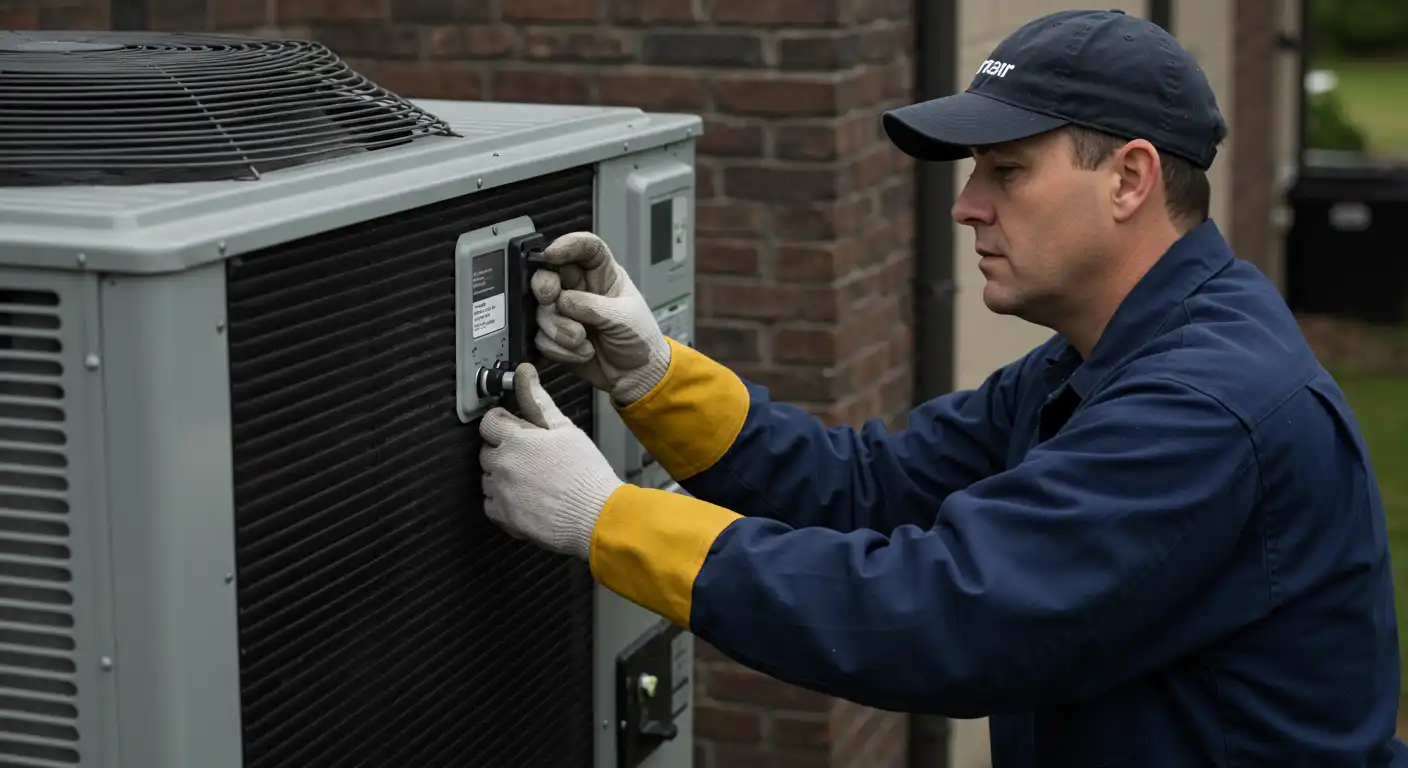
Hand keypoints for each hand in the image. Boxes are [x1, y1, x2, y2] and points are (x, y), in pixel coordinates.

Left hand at [479, 362, 623, 558]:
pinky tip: (526, 498)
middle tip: (530, 456)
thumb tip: (525, 373)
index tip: (513, 428)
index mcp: (516, 439)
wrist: (596, 516)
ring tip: (531, 479)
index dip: (502, 422)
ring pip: (487, 477)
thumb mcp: (565, 429)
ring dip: (502, 476)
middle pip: (487, 450)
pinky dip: (503, 501)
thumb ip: (539, 401)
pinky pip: (491, 504)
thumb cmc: (586, 472)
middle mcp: (502, 464)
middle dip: (504, 449)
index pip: (488, 421)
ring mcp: (500, 492)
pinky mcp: (504, 517)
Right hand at [530, 232, 670, 403]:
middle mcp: (580, 290)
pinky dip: (560, 349)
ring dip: (559, 329)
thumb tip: (563, 300)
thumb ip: (592, 306)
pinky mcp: (556, 337)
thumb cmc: (641, 341)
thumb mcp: (624, 318)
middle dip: (545, 286)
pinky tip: (582, 353)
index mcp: (603, 275)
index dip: (567, 245)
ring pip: (542, 310)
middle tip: (550, 298)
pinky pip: (542, 338)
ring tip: (582, 340)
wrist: (637, 377)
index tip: (551, 254)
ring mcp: (566, 313)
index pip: (585, 248)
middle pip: (550, 274)